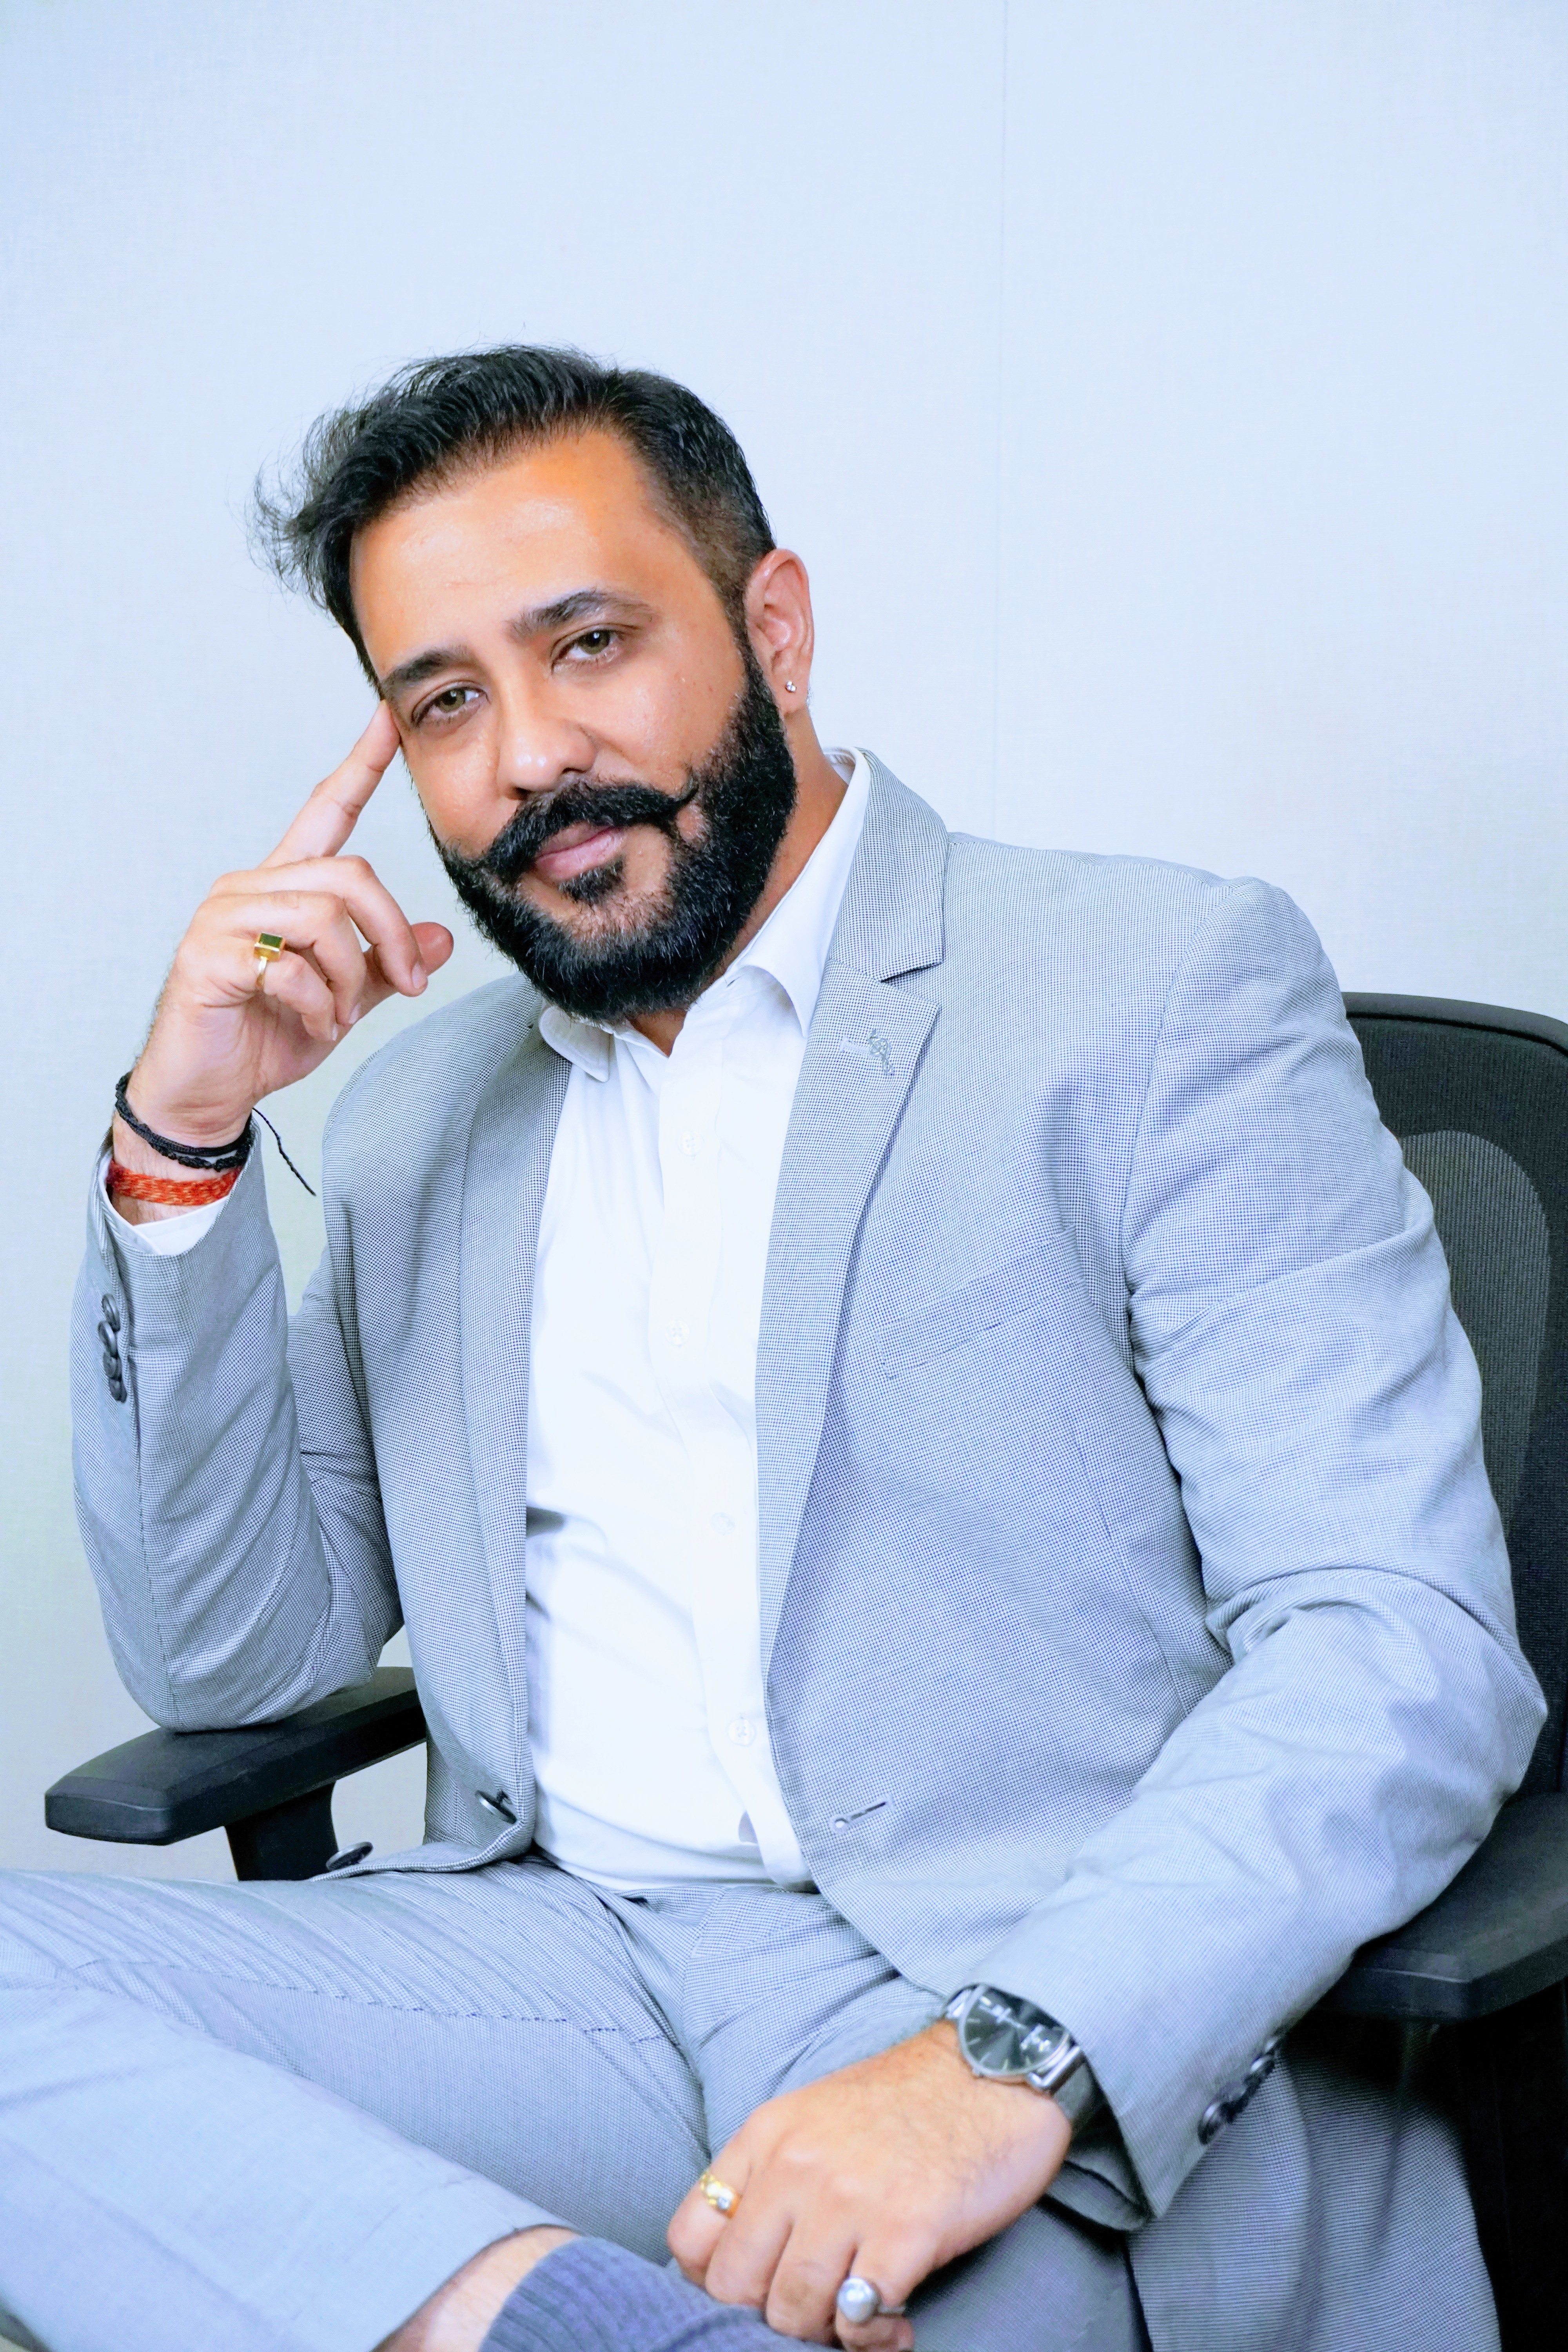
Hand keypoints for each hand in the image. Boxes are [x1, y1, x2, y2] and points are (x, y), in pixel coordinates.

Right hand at [114, 705, 452, 1193]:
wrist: (208, 1092)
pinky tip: (312, 1024)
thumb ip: (383, 965)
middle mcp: (249, 887)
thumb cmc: (266, 1037)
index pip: (326, 811)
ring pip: (323, 917)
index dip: (361, 764)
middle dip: (391, 934)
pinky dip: (318, 1003)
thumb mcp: (343, 999)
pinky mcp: (207, 956)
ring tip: (336, 1015)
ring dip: (349, 979)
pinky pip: (290, 965)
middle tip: (407, 984)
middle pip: (349, 876)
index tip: (388, 717)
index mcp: (283, 886)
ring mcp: (222, 918)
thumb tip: (441, 937)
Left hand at [667, 2022, 1070, 2347]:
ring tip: (857, 2319)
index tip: (754, 2288)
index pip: (691, 2234)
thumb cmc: (908, 2102)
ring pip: (792, 2312)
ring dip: (824, 2332)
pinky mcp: (907, 2229)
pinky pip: (860, 2319)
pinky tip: (895, 2325)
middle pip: (735, 2286)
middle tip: (812, 2311)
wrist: (993, 2067)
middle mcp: (798, 2164)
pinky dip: (873, 2340)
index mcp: (768, 2135)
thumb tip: (741, 2258)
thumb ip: (773, 2175)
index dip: (711, 2280)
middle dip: (767, 2315)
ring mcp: (850, 2197)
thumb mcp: (815, 2117)